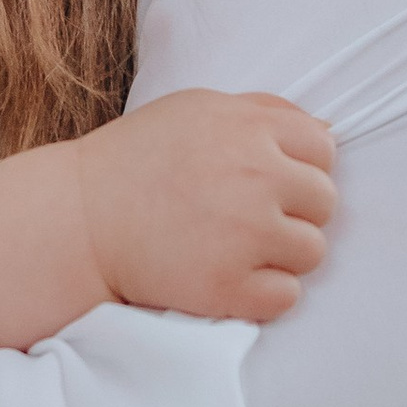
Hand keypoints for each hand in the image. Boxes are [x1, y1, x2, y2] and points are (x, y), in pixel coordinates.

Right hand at [78, 91, 335, 324]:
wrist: (78, 220)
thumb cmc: (136, 160)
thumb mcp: (196, 110)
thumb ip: (262, 111)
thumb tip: (328, 132)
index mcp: (248, 128)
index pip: (324, 150)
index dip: (302, 168)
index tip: (272, 182)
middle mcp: (254, 177)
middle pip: (325, 202)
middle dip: (294, 211)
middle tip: (249, 218)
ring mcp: (244, 234)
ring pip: (313, 252)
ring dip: (283, 255)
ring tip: (237, 248)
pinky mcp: (227, 287)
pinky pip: (287, 297)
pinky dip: (264, 294)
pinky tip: (230, 278)